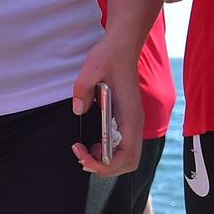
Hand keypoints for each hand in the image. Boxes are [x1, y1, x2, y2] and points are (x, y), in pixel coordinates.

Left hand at [70, 41, 143, 177]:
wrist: (122, 46)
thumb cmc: (109, 56)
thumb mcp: (92, 68)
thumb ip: (83, 89)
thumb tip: (78, 110)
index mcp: (130, 116)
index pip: (126, 156)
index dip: (105, 165)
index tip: (83, 155)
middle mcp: (135, 123)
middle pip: (129, 162)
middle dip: (105, 167)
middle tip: (82, 157)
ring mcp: (132, 122)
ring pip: (127, 156)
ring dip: (106, 160)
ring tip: (84, 150)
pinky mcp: (127, 120)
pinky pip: (123, 146)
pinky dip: (108, 151)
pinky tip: (93, 142)